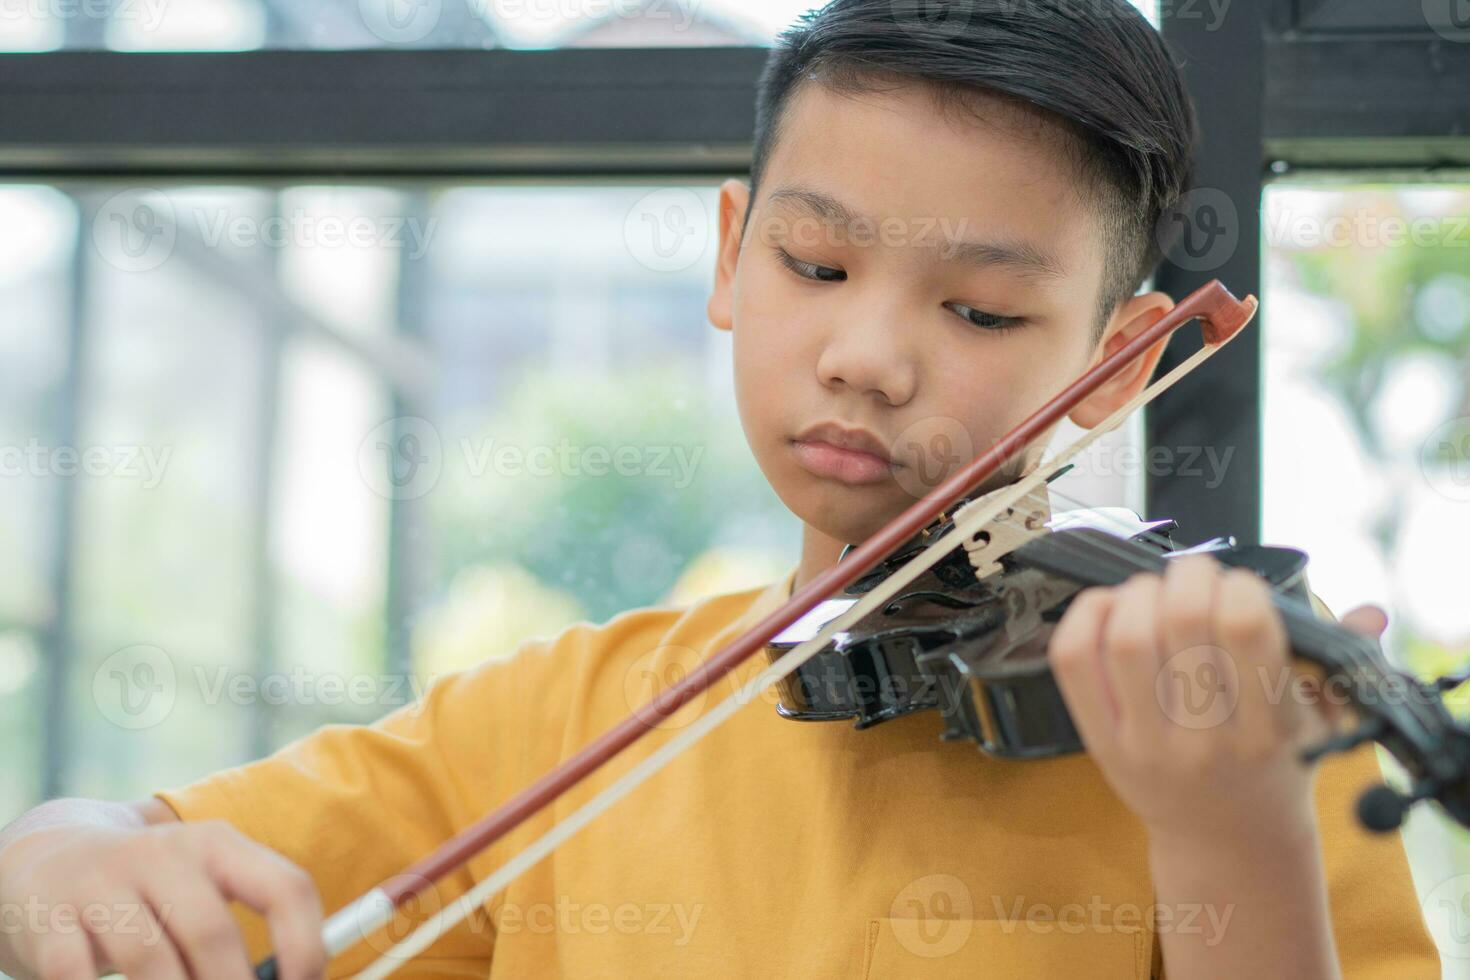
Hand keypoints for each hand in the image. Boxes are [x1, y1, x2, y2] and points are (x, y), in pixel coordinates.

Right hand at [0, 820, 325, 979]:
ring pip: (151, 961)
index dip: (305, 946)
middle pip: (213, 933)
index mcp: (218, 845)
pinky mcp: (51, 918)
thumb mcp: (201, 889)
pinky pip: (78, 975)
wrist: (48, 860)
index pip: (286, 888)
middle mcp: (164, 854)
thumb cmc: (149, 890)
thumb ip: (236, 930)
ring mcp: (103, 883)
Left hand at [1046, 553, 1386, 847]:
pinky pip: (1074, 662)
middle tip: (1195, 575)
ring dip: (1138, 592)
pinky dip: (1086, 616)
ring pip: (1126, 637)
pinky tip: (1110, 608)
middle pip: (1180, 620)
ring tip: (1154, 592)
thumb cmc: (1273, 767)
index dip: (1239, 586)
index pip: (1246, 629)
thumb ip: (1339, 666)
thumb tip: (1369, 613)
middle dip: (1188, 575)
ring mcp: (1146, 744)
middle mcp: (1205, 739)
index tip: (1241, 586)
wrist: (1226, 843)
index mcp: (1268, 730)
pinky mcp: (1100, 743)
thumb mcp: (1319, 725)